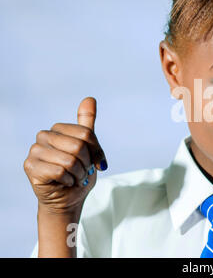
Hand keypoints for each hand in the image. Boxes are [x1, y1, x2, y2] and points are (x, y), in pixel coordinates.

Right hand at [23, 97, 107, 215]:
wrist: (68, 199)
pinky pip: (60, 171)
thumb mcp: (89, 148)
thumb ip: (87, 124)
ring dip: (78, 174)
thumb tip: (89, 98)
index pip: (86, 134)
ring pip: (69, 160)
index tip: (97, 163)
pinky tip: (65, 182)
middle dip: (86, 164)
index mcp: (58, 129)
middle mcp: (43, 136)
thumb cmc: (78, 173)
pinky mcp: (30, 167)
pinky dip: (69, 180)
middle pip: (78, 146)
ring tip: (74, 177)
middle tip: (83, 172)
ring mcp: (34, 151)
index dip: (96, 152)